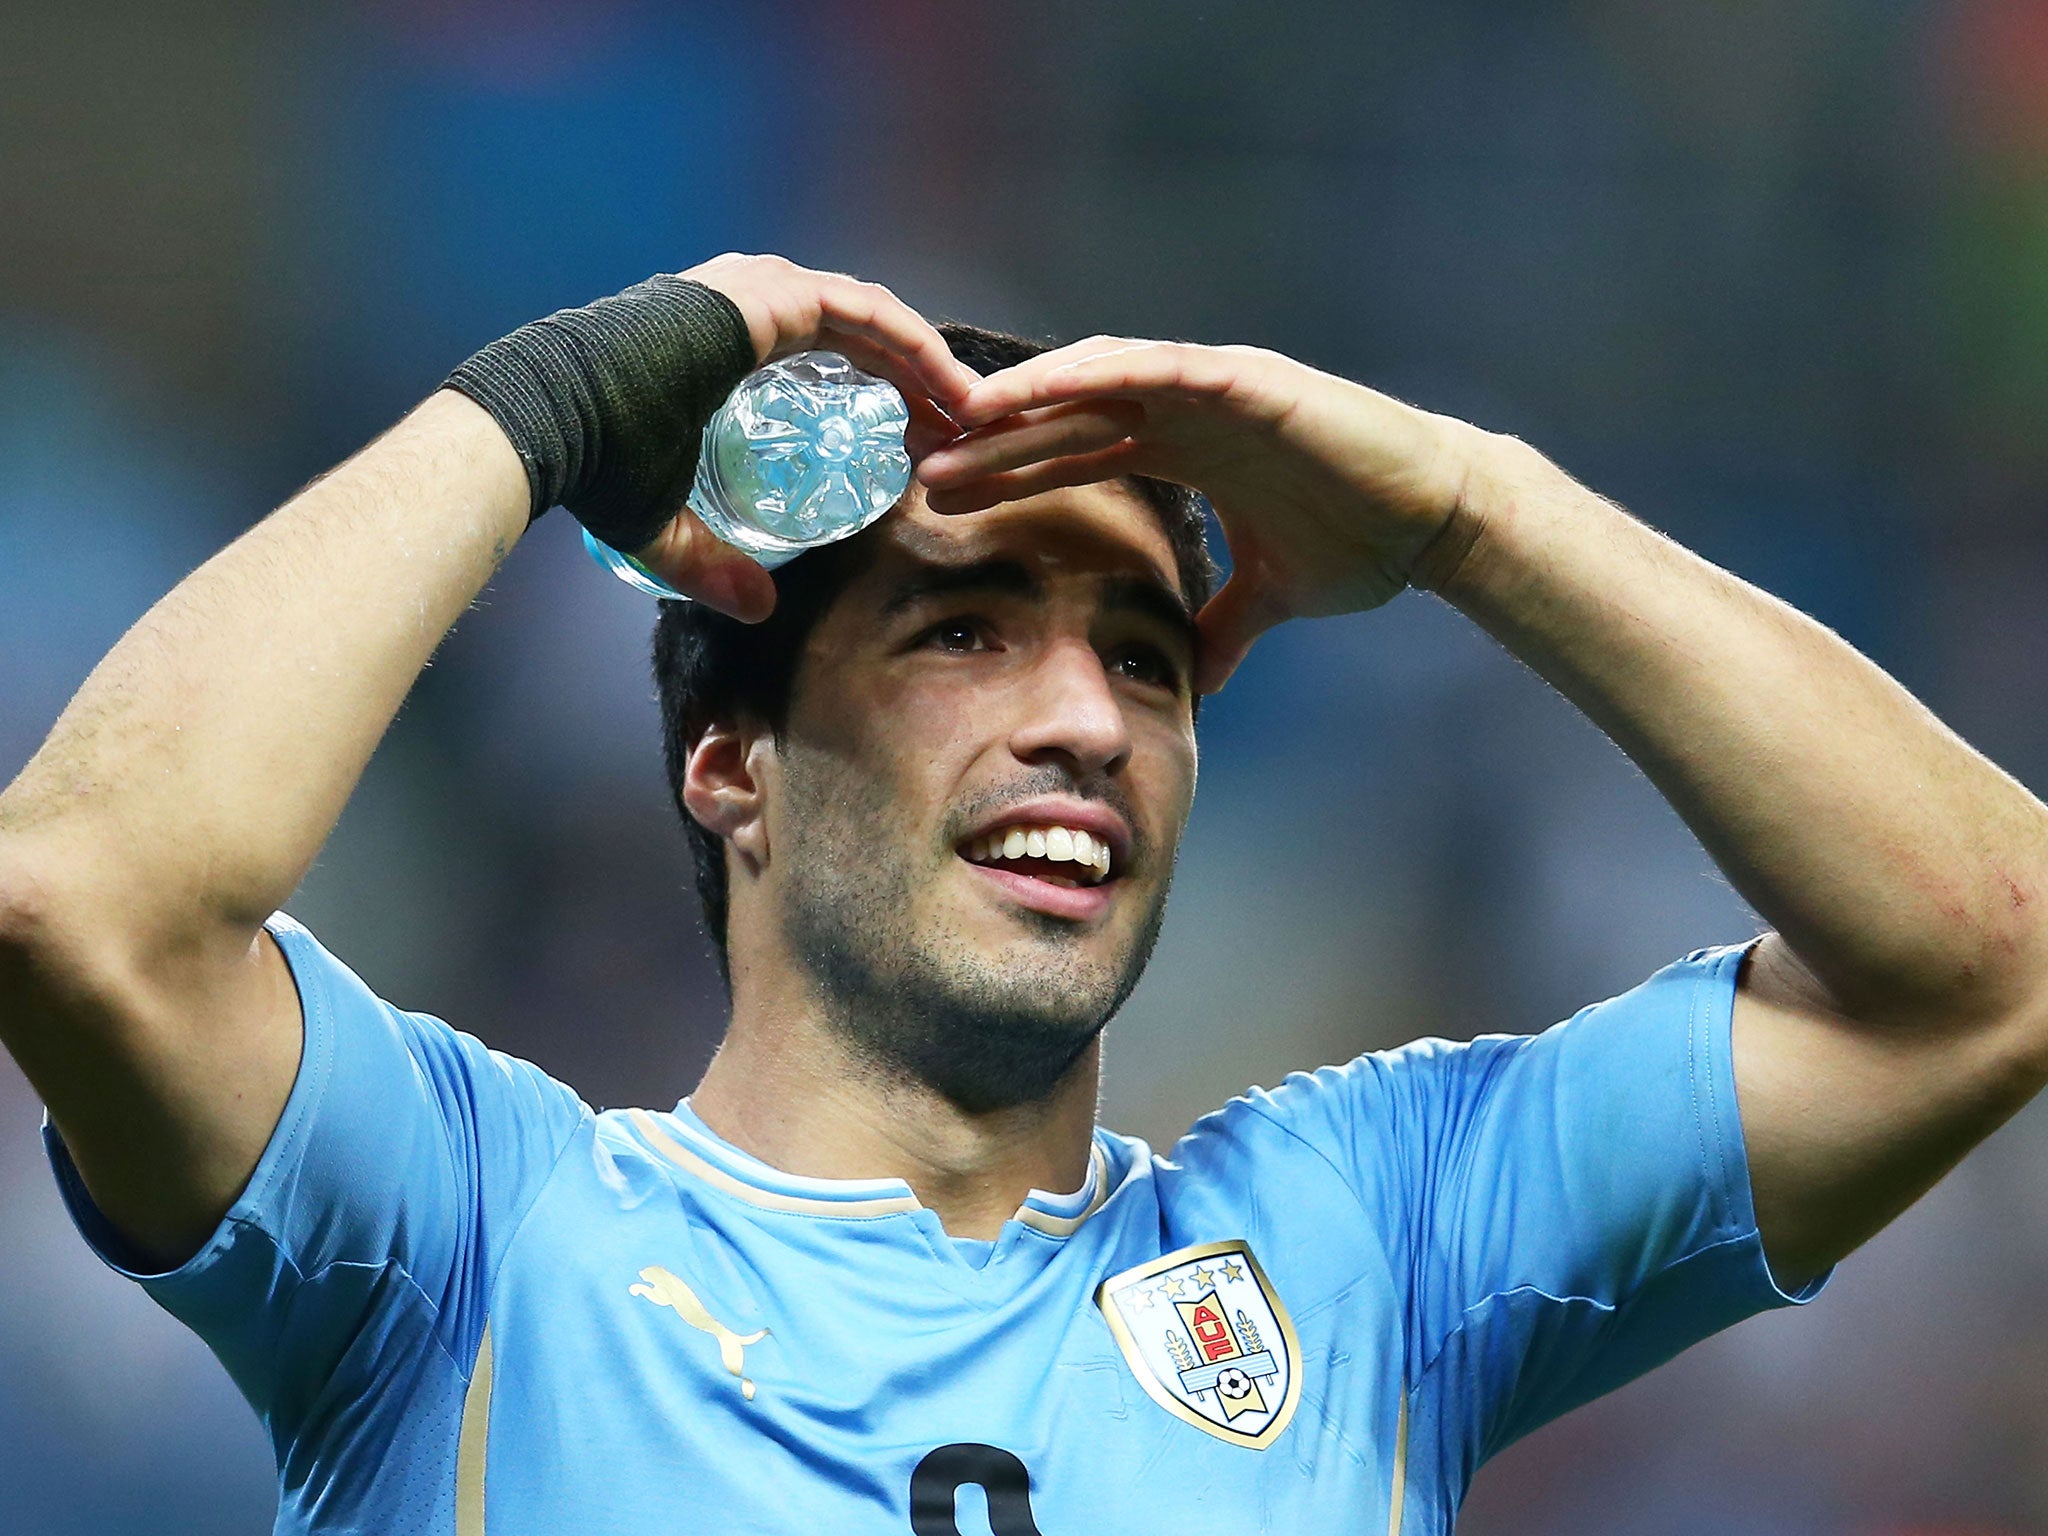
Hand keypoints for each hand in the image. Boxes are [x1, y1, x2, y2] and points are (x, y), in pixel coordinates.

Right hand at [633, 254, 979, 619]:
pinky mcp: (775, 293)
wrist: (558, 419)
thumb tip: (758, 608)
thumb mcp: (663, 523)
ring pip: (874, 321)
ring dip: (927, 365)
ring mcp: (762, 290)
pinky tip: (949, 388)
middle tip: (957, 432)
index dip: (880, 394)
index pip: (829, 353)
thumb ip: (712, 563)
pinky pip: (867, 315)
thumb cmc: (597, 462)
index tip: (916, 445)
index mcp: (725, 339)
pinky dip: (915, 348)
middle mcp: (749, 303)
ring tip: (971, 412)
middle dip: (915, 382)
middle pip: (861, 336)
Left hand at [915, 337, 1491, 690]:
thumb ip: (1226, 624)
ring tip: (958, 412)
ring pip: (1099, 378)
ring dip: (1029, 394)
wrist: (1439, 522)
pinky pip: (1160, 367)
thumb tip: (1196, 676)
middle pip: (1066, 415)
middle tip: (916, 455)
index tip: (939, 496)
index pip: (1071, 454)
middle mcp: (1186, 410)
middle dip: (993, 435)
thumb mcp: (1271, 596)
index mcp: (1182, 447)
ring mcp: (1214, 387)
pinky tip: (1042, 382)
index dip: (1005, 471)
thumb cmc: (1363, 541)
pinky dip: (1101, 370)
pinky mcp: (1250, 380)